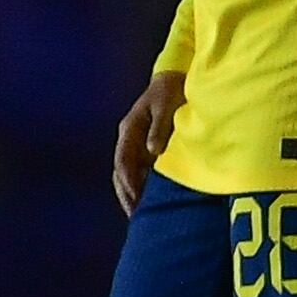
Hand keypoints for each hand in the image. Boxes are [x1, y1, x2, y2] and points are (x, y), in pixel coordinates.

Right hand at [113, 72, 185, 215]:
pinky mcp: (147, 149)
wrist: (174, 79)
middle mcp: (129, 140)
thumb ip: (159, 127)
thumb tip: (152, 150)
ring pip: (129, 175)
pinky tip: (151, 203)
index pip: (123, 159)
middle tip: (136, 215)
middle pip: (122, 172)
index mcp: (129, 129)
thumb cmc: (170, 91)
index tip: (135, 196)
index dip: (128, 179)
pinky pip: (141, 172)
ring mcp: (136, 145)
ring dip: (133, 194)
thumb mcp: (165, 105)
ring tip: (141, 216)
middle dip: (127, 194)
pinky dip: (143, 188)